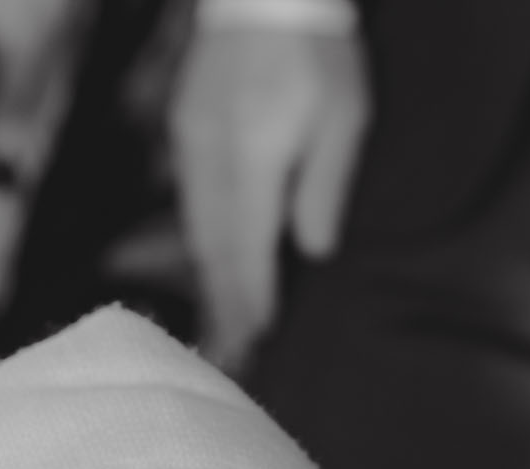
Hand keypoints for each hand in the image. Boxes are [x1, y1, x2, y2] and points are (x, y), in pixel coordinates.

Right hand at [170, 21, 369, 368]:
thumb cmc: (320, 52)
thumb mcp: (345, 117)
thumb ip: (326, 185)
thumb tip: (312, 251)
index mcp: (254, 158)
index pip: (247, 248)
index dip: (251, 299)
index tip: (256, 342)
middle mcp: (211, 158)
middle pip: (212, 248)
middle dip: (222, 303)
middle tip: (231, 354)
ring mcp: (191, 144)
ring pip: (196, 228)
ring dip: (209, 277)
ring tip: (222, 320)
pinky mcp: (185, 130)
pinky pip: (190, 200)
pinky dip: (201, 239)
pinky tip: (212, 259)